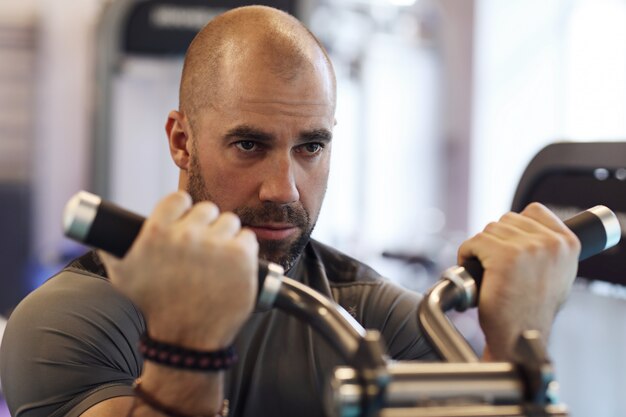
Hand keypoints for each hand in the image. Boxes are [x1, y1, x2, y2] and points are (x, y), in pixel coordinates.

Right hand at [99, 191, 258, 350]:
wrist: (186, 339)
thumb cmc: (155, 306)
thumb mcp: (122, 275)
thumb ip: (111, 247)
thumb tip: (102, 228)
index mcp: (157, 232)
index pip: (178, 199)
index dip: (184, 210)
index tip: (186, 222)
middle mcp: (187, 235)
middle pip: (207, 209)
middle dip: (206, 225)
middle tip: (204, 247)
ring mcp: (216, 245)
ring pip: (229, 221)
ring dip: (226, 235)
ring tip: (219, 258)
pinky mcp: (241, 257)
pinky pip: (248, 238)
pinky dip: (244, 249)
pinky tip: (234, 265)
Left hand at [458, 203, 579, 359]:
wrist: (520, 338)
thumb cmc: (531, 311)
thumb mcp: (555, 272)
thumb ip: (546, 247)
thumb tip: (524, 225)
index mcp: (568, 243)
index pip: (533, 210)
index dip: (514, 228)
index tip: (509, 248)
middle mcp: (552, 243)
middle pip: (507, 220)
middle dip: (495, 241)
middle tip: (495, 267)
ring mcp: (529, 248)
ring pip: (489, 230)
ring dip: (481, 249)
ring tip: (488, 273)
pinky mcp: (504, 256)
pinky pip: (473, 242)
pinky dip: (466, 255)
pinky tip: (475, 273)